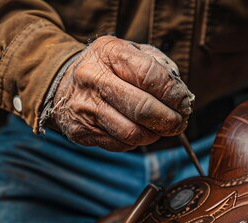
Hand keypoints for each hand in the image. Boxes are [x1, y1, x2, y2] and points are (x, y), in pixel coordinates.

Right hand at [50, 36, 193, 150]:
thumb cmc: (109, 69)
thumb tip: (183, 97)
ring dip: (154, 135)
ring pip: (132, 133)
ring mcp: (85, 106)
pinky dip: (136, 142)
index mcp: (109, 53)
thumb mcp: (131, 53)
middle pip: (142, 108)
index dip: (174, 94)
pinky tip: (138, 131)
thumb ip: (160, 68)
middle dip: (170, 120)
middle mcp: (93, 78)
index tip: (184, 103)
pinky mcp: (81, 130)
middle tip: (179, 122)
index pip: (150, 76)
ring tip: (160, 128)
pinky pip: (120, 144)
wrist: (62, 83)